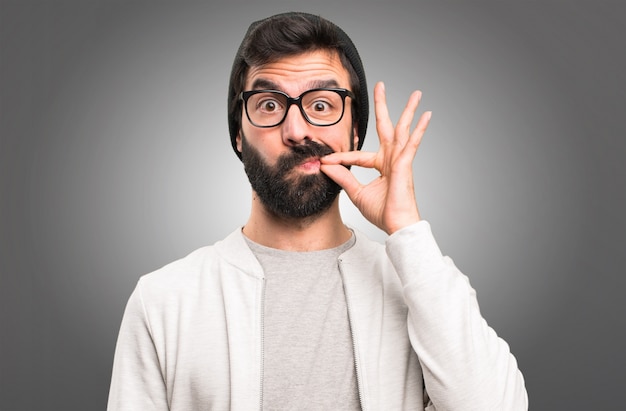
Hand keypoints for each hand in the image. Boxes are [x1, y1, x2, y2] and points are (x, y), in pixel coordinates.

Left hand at [320, 81, 430, 234]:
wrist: (396, 225)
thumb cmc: (382, 212)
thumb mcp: (356, 192)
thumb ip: (343, 177)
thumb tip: (326, 166)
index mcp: (381, 165)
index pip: (358, 154)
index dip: (341, 157)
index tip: (325, 160)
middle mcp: (391, 159)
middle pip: (386, 127)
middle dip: (383, 106)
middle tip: (380, 86)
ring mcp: (400, 160)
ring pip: (402, 129)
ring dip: (408, 110)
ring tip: (416, 93)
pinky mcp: (405, 165)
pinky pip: (412, 144)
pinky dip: (419, 129)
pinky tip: (427, 115)